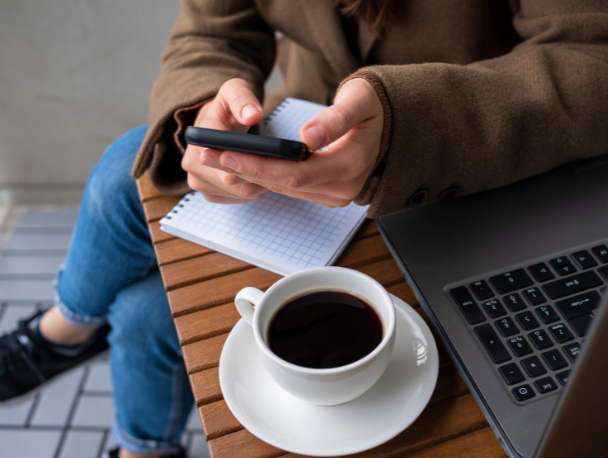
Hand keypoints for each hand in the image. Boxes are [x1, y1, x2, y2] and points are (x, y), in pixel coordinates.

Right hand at [181, 78, 269, 203]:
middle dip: (263, 175)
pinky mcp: (211, 193)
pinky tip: (266, 177)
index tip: (277, 157)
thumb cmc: (227, 106)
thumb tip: (253, 115)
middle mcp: (192, 166)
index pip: (229, 164)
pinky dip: (256, 191)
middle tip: (286, 165)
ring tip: (277, 168)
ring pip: (241, 193)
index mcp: (198, 142)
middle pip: (237, 183)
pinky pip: (239, 199)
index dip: (255, 163)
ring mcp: (199, 183)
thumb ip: (243, 99)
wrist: (215, 122)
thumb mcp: (234, 91)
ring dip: (262, 184)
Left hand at [200, 78, 383, 206]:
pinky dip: (265, 177)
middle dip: (245, 169)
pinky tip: (240, 164)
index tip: (227, 152)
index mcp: (352, 164)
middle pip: (286, 184)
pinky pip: (291, 188)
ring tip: (215, 158)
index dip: (259, 165)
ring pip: (285, 189)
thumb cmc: (370, 106)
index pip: (296, 172)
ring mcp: (336, 195)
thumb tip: (308, 138)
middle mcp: (344, 188)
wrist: (386, 123)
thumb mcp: (358, 100)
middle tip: (209, 154)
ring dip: (250, 175)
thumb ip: (335, 118)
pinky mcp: (327, 195)